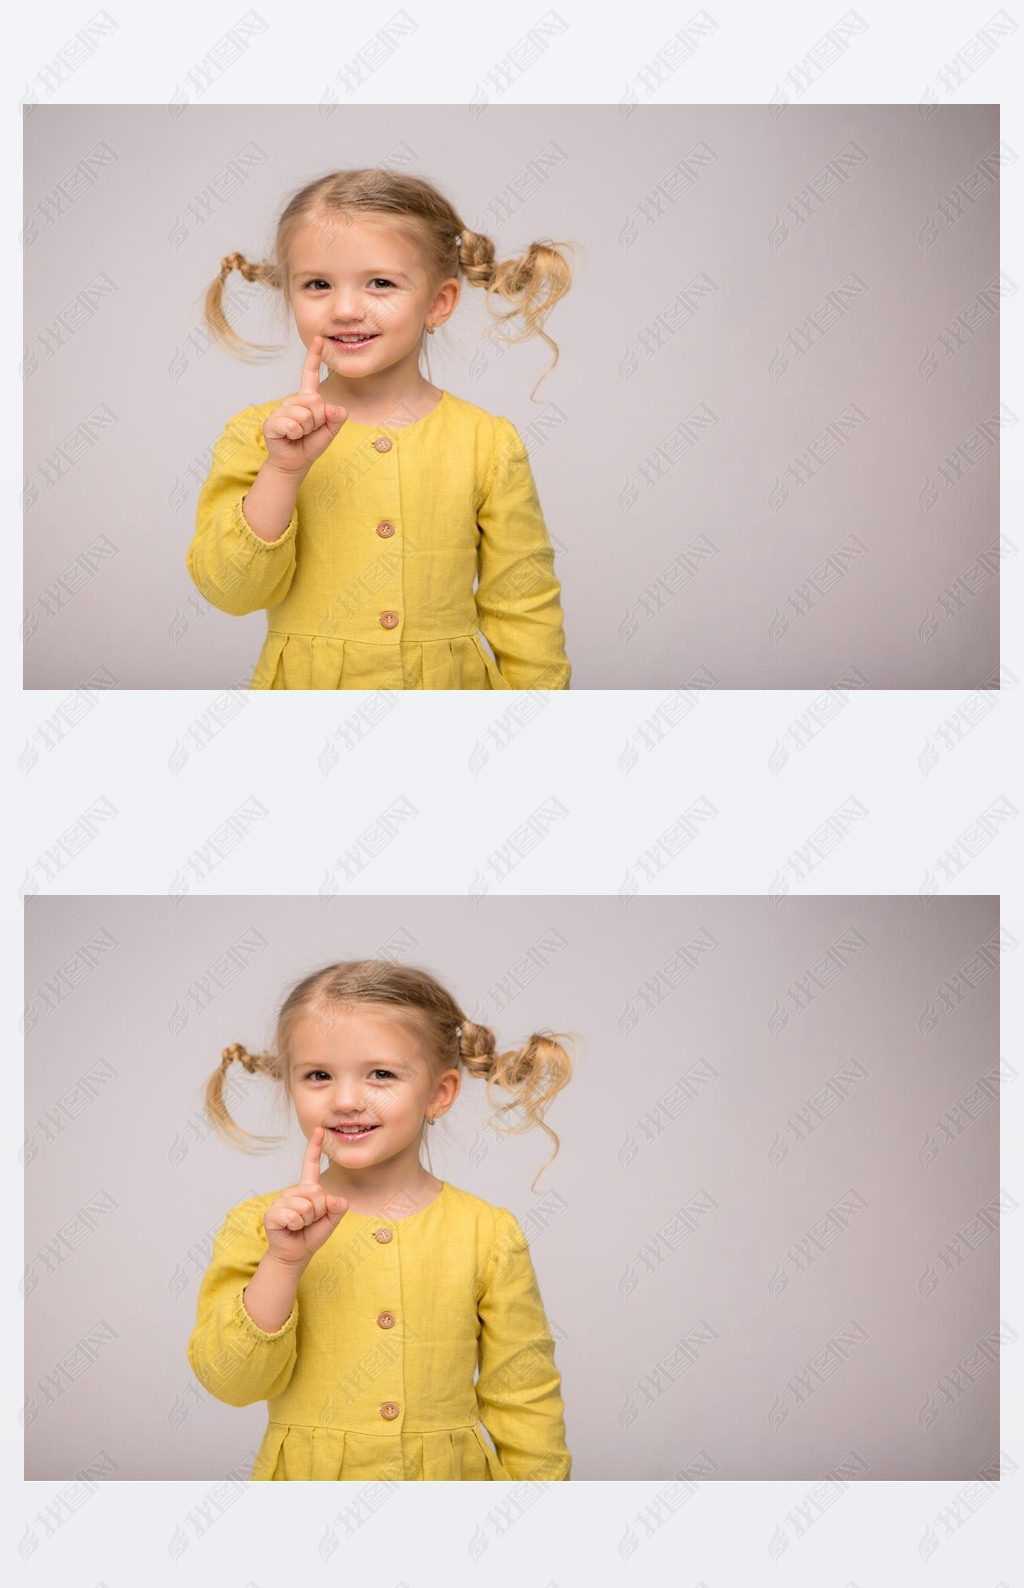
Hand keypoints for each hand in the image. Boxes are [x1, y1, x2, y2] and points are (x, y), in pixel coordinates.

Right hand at [262, 335, 347, 472]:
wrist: (294, 463)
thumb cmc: (310, 444)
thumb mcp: (330, 431)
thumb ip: (337, 418)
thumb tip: (334, 408)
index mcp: (306, 399)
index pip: (309, 374)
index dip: (314, 356)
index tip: (319, 338)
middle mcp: (292, 401)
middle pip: (315, 401)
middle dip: (318, 420)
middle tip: (309, 430)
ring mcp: (280, 410)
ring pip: (305, 415)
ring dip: (306, 430)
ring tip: (299, 435)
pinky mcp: (271, 422)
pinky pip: (292, 425)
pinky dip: (295, 435)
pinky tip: (289, 438)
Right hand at [263, 1125, 347, 1263]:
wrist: (295, 1254)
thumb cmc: (312, 1234)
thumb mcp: (331, 1221)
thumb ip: (338, 1208)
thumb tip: (333, 1199)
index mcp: (307, 1189)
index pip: (310, 1164)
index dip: (315, 1147)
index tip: (320, 1129)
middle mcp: (293, 1191)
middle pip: (316, 1192)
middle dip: (319, 1211)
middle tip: (309, 1221)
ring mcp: (281, 1201)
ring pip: (306, 1205)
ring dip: (307, 1221)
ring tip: (299, 1225)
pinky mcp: (272, 1213)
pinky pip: (293, 1216)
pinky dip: (296, 1226)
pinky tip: (290, 1229)